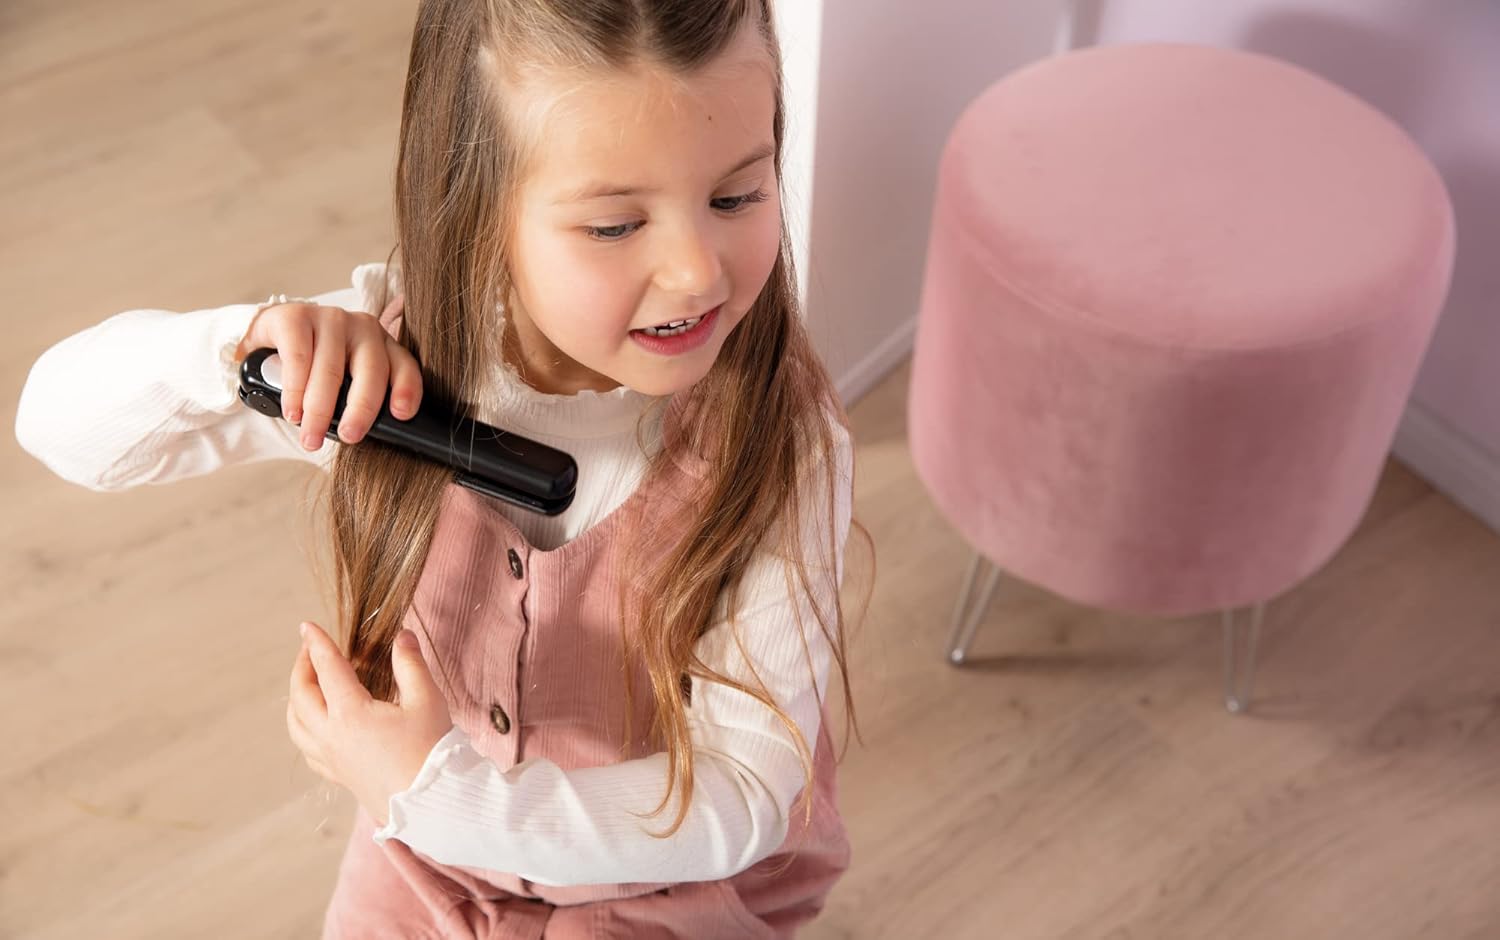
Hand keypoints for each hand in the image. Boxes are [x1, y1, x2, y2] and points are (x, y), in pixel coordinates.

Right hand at [235, 295, 421, 448]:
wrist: (270, 337)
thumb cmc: (316, 368)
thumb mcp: (346, 382)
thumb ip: (358, 399)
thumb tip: (363, 435)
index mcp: (383, 345)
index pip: (404, 366)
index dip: (406, 389)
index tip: (402, 415)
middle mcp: (363, 327)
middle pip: (370, 370)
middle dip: (360, 409)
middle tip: (350, 436)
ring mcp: (331, 318)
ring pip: (331, 370)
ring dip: (320, 409)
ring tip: (311, 436)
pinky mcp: (297, 317)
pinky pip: (298, 358)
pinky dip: (295, 390)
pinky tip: (292, 412)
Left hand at [287, 621, 452, 826]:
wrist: (434, 802)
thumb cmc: (432, 751)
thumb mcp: (428, 700)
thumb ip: (410, 664)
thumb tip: (402, 637)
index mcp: (351, 713)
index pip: (327, 668)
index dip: (317, 644)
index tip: (307, 626)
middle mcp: (333, 736)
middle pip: (301, 696)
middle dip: (301, 668)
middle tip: (310, 650)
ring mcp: (333, 759)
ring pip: (296, 725)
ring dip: (296, 699)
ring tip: (306, 684)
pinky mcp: (340, 775)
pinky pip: (308, 750)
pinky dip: (303, 730)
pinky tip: (315, 725)